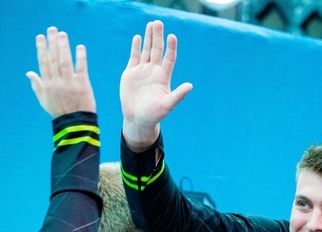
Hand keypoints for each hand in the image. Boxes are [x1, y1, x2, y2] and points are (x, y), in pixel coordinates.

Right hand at [27, 27, 94, 116]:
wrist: (75, 124)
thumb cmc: (60, 112)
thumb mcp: (44, 100)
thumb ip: (37, 85)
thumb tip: (29, 72)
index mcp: (48, 85)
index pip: (43, 63)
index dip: (42, 49)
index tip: (40, 37)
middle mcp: (57, 82)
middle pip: (53, 59)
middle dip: (52, 43)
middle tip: (52, 29)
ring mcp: (70, 84)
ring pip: (65, 62)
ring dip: (63, 47)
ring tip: (63, 34)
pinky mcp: (82, 85)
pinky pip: (81, 69)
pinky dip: (80, 58)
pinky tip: (80, 47)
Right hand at [120, 20, 192, 150]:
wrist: (137, 119)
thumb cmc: (154, 114)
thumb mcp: (168, 105)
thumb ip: (178, 95)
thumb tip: (190, 86)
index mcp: (164, 76)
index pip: (169, 58)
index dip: (171, 47)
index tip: (172, 36)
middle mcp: (154, 71)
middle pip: (157, 50)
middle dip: (158, 37)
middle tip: (158, 23)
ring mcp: (142, 70)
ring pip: (146, 50)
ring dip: (148, 38)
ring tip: (151, 24)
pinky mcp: (130, 73)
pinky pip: (134, 57)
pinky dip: (136, 47)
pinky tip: (138, 38)